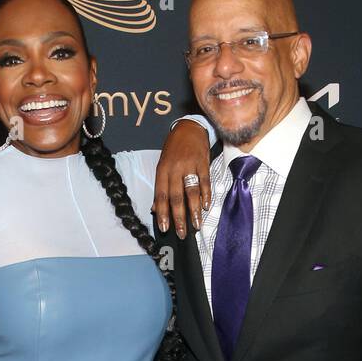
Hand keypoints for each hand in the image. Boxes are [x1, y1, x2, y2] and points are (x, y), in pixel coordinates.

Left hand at [152, 119, 212, 239]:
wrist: (189, 128)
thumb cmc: (174, 148)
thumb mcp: (162, 165)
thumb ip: (161, 187)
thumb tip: (155, 209)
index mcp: (162, 170)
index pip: (161, 195)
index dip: (162, 213)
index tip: (165, 228)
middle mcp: (175, 169)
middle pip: (176, 197)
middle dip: (179, 217)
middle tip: (182, 232)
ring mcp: (189, 165)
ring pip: (191, 192)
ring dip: (194, 210)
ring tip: (196, 225)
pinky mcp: (203, 163)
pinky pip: (205, 182)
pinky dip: (206, 195)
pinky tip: (206, 207)